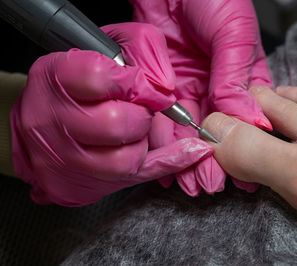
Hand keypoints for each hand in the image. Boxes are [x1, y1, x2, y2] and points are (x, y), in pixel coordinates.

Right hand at [10, 23, 212, 205]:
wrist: (51, 121)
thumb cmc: (86, 81)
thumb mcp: (113, 48)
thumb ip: (143, 50)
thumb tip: (165, 84)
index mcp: (55, 77)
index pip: (98, 77)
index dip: (135, 82)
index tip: (148, 87)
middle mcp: (51, 119)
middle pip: (114, 123)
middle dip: (142, 117)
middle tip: (140, 111)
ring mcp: (61, 156)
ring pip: (122, 159)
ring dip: (142, 143)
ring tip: (134, 131)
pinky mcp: (73, 184)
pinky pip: (131, 178)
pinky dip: (157, 163)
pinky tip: (165, 151)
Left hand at [133, 0, 273, 195]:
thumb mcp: (233, 32)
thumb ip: (236, 75)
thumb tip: (246, 117)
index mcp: (243, 74)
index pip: (247, 117)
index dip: (245, 145)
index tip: (243, 173)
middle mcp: (216, 85)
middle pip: (216, 129)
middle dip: (212, 159)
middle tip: (209, 184)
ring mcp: (188, 87)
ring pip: (188, 129)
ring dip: (187, 157)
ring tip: (188, 182)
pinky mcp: (161, 86)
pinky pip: (161, 118)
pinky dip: (161, 140)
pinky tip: (164, 162)